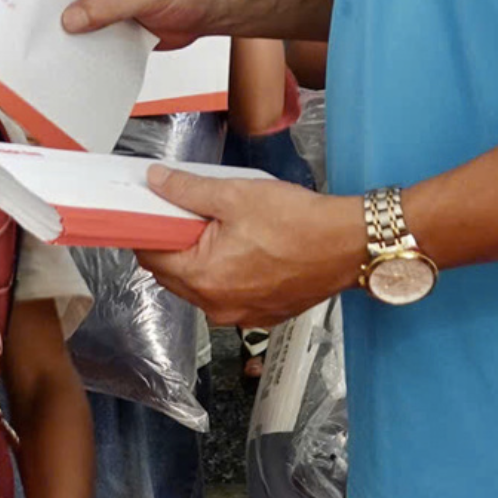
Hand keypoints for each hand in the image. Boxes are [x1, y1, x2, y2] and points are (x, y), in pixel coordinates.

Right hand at [57, 0, 230, 46]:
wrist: (214, 10)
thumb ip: (109, 5)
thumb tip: (70, 18)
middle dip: (54, 0)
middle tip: (30, 21)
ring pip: (74, 4)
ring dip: (66, 22)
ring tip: (43, 40)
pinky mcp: (109, 12)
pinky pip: (87, 24)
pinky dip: (81, 36)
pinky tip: (67, 50)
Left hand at [134, 169, 364, 325]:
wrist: (349, 245)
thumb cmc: (300, 223)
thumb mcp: (236, 194)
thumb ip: (188, 189)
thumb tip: (158, 182)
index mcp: (203, 277)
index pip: (150, 255)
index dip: (148, 228)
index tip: (152, 210)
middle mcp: (217, 305)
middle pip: (172, 273)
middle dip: (174, 242)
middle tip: (192, 212)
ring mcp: (239, 315)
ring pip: (199, 285)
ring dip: (200, 258)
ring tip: (224, 227)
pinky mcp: (261, 314)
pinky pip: (227, 294)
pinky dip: (226, 273)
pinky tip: (245, 247)